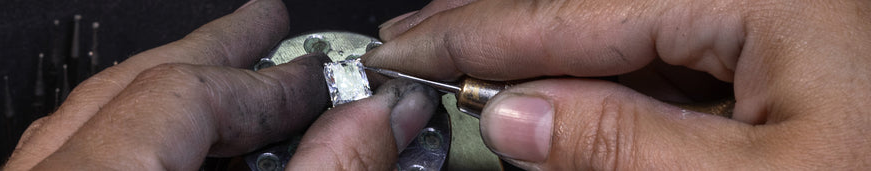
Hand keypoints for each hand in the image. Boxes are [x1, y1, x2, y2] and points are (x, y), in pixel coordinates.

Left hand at [3, 0, 438, 169]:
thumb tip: (377, 118)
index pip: (189, 93)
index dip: (273, 83)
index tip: (325, 81)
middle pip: (133, 86)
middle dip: (215, 51)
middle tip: (268, 26)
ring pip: (93, 117)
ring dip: (171, 89)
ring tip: (225, 77)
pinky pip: (73, 156)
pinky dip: (134, 136)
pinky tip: (172, 146)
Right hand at [366, 0, 870, 168]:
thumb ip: (624, 148)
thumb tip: (510, 118)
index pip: (576, 10)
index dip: (476, 36)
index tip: (404, 52)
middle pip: (591, 2)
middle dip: (494, 27)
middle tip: (413, 47)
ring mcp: (768, 20)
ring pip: (622, 29)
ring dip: (540, 55)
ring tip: (465, 66)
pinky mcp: (780, 52)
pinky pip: (666, 59)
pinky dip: (601, 80)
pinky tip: (558, 95)